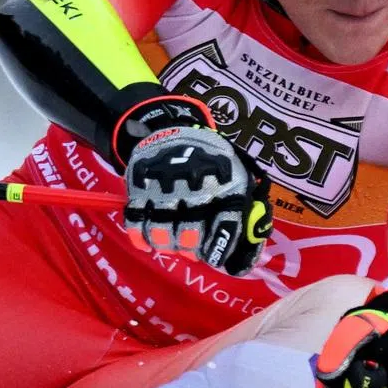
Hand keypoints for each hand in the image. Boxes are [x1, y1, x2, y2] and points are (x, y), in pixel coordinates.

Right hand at [118, 94, 271, 275]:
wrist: (175, 129)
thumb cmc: (212, 160)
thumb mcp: (237, 175)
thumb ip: (245, 211)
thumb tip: (250, 251)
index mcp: (225, 182)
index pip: (227, 225)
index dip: (221, 248)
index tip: (216, 258)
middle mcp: (195, 186)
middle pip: (191, 234)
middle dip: (193, 249)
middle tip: (194, 250)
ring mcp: (165, 187)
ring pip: (163, 232)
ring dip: (169, 245)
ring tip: (175, 244)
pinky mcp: (140, 187)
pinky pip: (136, 222)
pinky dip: (141, 238)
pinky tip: (148, 243)